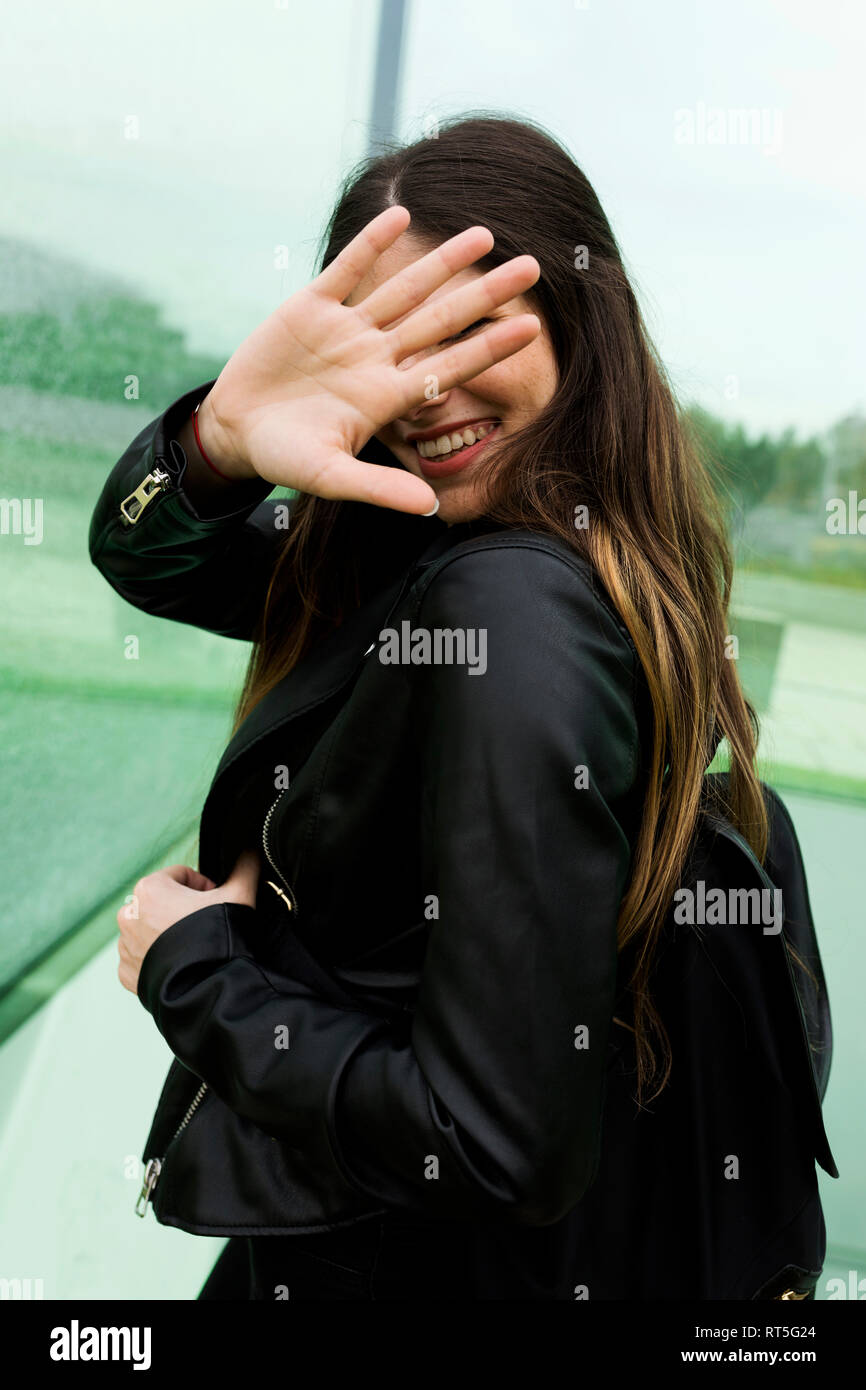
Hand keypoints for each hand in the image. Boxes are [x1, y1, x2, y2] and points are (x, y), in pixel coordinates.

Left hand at [116, 848, 259, 994]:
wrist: (206, 986)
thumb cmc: (216, 935)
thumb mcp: (238, 895)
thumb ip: (244, 868)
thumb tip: (252, 852)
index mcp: (150, 888)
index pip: (180, 876)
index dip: (203, 886)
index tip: (215, 900)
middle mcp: (129, 914)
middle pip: (162, 902)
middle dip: (183, 909)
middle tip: (206, 923)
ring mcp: (126, 946)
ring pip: (150, 930)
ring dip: (168, 933)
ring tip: (193, 945)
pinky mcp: (127, 972)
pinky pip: (143, 958)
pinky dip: (158, 958)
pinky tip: (180, 962)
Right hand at [196, 205, 540, 513]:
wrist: (235, 432)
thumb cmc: (285, 459)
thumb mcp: (329, 476)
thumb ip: (379, 489)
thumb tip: (431, 509)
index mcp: (387, 396)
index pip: (451, 366)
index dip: (490, 347)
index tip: (532, 328)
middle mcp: (376, 357)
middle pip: (441, 319)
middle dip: (484, 294)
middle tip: (533, 267)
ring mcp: (346, 330)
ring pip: (403, 288)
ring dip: (441, 261)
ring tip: (485, 234)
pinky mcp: (309, 307)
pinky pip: (345, 270)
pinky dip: (370, 243)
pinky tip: (400, 214)